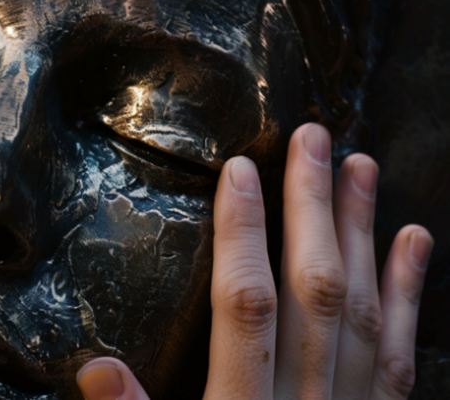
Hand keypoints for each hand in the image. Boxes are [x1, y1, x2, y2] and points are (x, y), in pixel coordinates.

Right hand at [75, 123, 432, 399]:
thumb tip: (95, 367)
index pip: (246, 305)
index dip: (243, 233)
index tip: (242, 171)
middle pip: (313, 290)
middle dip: (311, 209)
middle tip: (313, 140)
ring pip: (362, 308)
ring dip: (362, 232)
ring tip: (360, 166)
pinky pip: (402, 353)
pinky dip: (409, 293)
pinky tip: (414, 241)